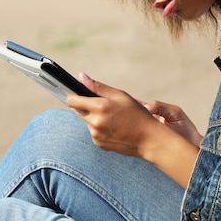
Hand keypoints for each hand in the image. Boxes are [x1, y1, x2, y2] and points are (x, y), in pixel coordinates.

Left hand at [67, 73, 200, 188]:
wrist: (148, 139)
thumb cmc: (138, 114)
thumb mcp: (121, 96)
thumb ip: (98, 87)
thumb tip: (81, 77)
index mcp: (100, 107)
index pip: (72, 100)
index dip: (73, 96)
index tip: (77, 93)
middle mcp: (95, 122)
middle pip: (78, 110)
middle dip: (86, 106)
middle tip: (103, 105)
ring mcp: (95, 135)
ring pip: (86, 121)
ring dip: (93, 117)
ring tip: (113, 118)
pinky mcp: (98, 144)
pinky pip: (93, 132)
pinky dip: (99, 128)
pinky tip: (114, 127)